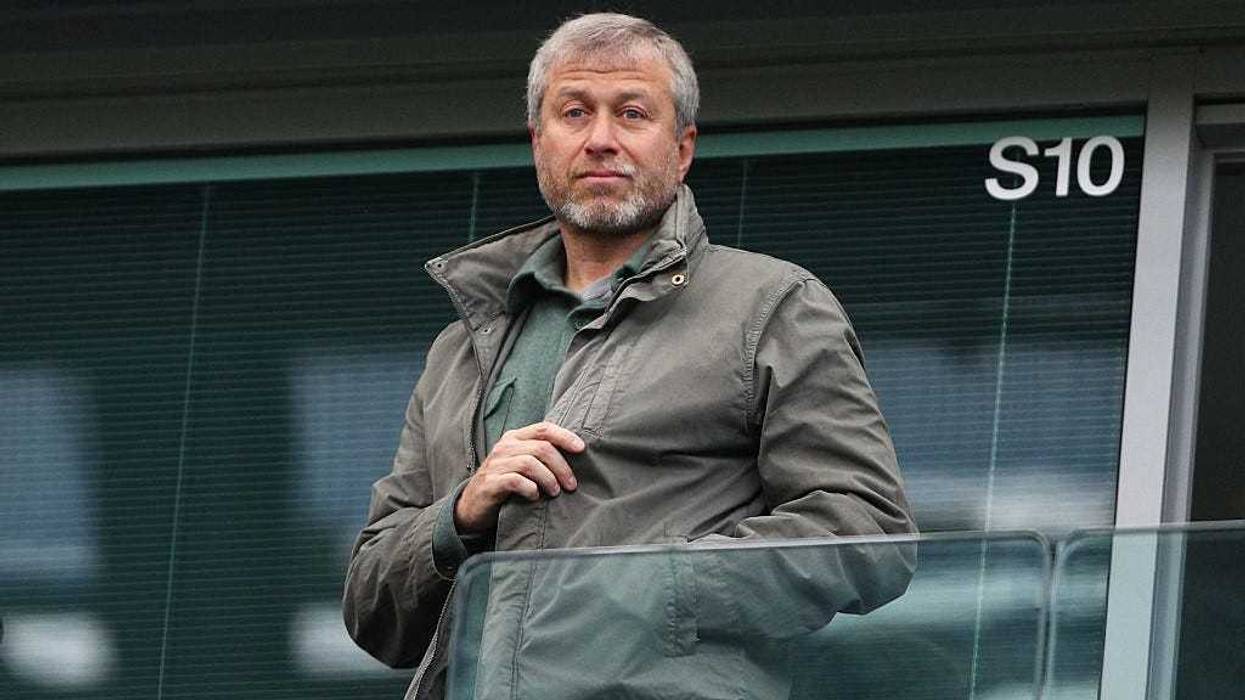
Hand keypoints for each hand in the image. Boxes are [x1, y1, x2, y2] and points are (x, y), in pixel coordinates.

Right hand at [454, 421, 583, 532]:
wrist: (473, 504)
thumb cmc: (504, 483)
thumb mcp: (521, 464)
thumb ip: (540, 456)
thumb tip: (576, 456)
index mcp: (514, 438)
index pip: (544, 428)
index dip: (565, 436)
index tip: (581, 449)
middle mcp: (504, 447)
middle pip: (542, 448)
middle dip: (561, 467)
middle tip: (571, 485)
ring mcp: (496, 464)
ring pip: (530, 463)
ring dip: (548, 479)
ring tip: (555, 492)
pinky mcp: (490, 483)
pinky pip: (515, 481)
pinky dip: (530, 489)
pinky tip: (535, 497)